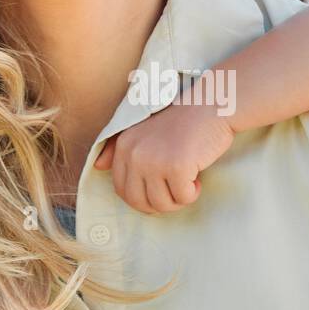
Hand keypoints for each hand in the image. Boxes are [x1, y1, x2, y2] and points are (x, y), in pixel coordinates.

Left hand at [93, 98, 233, 214]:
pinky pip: (183, 198)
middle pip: (139, 202)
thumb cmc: (182, 120)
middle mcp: (134, 154)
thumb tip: (97, 167)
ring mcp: (154, 161)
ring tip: (188, 181)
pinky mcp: (176, 167)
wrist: (211, 105)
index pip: (122, 190)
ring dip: (178, 199)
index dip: (143, 198)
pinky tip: (197, 175)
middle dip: (160, 204)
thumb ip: (117, 148)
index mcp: (124, 146)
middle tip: (177, 190)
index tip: (161, 189)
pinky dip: (193, 192)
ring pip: (161, 204)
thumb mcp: (143, 130)